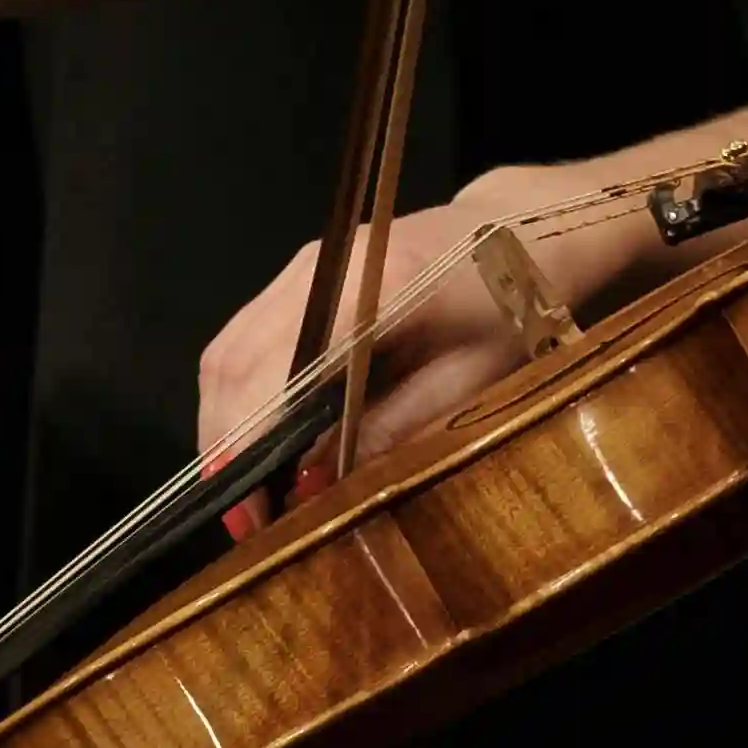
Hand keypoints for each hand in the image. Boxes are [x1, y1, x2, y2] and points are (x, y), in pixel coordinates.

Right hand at [193, 173, 635, 516]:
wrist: (523, 229)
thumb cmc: (510, 309)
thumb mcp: (469, 382)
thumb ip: (390, 430)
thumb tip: (309, 485)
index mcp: (375, 289)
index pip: (282, 371)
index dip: (251, 443)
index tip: (245, 510)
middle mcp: (321, 268)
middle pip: (234, 361)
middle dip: (225, 445)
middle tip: (240, 518)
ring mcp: (303, 265)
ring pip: (228, 350)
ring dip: (224, 424)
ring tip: (242, 490)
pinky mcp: (299, 273)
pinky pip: (244, 338)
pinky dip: (240, 395)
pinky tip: (255, 442)